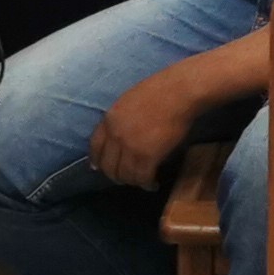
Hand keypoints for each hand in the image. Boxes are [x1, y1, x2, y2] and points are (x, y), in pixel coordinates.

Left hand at [89, 71, 202, 189]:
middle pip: (108, 165)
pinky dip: (147, 184)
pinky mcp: (147, 156)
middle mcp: (115, 135)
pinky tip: (153, 184)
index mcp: (109, 119)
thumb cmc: (160, 90)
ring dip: (132, 181)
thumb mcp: (129, 100)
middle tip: (125, 178)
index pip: (94, 146)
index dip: (96, 160)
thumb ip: (120, 118)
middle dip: (115, 175)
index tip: (99, 168)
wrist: (178, 92)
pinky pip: (141, 177)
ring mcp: (130, 147)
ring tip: (142, 181)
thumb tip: (119, 132)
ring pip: (124, 174)